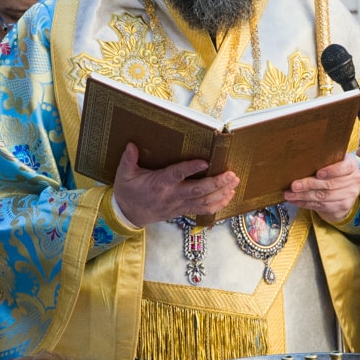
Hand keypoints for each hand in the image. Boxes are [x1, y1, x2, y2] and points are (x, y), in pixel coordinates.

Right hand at [112, 143, 237, 227]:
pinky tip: (228, 196)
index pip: (177, 174)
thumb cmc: (128, 193)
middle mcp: (172, 195)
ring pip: (204, 202)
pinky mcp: (182, 211)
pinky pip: (203, 210)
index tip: (205, 161)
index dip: (191, 168)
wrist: (128, 215)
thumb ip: (128, 159)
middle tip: (231, 174)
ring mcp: (179, 205)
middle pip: (198, 191)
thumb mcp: (124, 175)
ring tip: (234, 183)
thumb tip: (131, 145)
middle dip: (217, 183)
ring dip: (221, 193)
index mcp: (159, 183)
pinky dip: (218, 205)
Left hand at [285, 157, 359, 223]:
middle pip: (329, 184)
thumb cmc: (333, 172)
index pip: (344, 168)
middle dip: (309, 185)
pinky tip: (295, 201)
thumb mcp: (332, 162)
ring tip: (289, 194)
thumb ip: (323, 161)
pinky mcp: (342, 207)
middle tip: (294, 185)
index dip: (331, 171)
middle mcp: (354, 180)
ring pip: (323, 196)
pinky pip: (321, 206)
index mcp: (352, 165)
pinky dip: (305, 203)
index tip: (318, 173)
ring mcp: (349, 195)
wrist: (344, 191)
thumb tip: (298, 164)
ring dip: (304, 196)